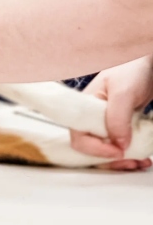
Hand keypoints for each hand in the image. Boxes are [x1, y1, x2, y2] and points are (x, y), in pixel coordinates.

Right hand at [70, 55, 152, 169]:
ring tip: (138, 162)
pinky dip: (131, 155)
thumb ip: (117, 118)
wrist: (148, 63)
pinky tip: (142, 156)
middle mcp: (93, 119)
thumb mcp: (123, 92)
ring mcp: (107, 124)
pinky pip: (120, 146)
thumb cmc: (131, 69)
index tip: (117, 151)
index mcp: (84, 109)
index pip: (79, 137)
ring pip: (107, 151)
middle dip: (110, 160)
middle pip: (91, 149)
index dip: (95, 149)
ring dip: (122, 161)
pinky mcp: (120, 127)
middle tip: (130, 161)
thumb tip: (118, 144)